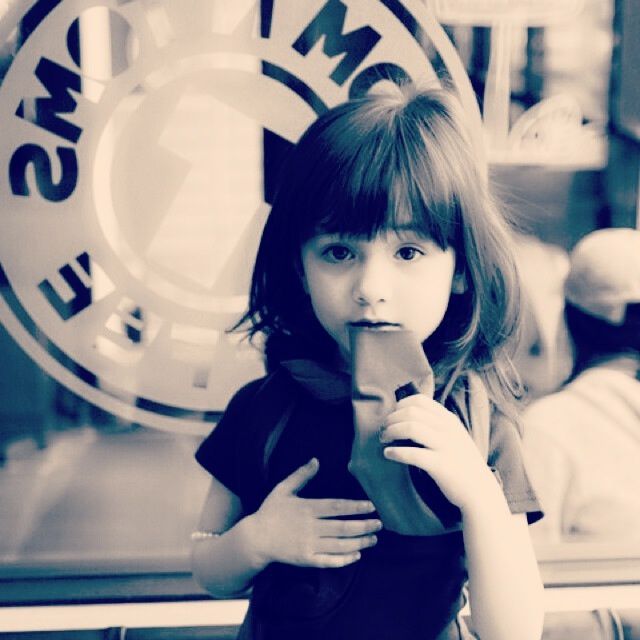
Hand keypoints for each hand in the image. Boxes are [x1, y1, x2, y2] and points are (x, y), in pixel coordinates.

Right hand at [247, 458, 380, 567]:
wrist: (256, 538)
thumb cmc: (271, 511)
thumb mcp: (283, 489)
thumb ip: (301, 475)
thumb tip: (316, 460)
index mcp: (307, 508)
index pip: (336, 507)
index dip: (355, 507)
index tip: (371, 506)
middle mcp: (310, 527)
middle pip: (343, 527)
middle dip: (364, 526)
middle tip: (379, 524)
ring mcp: (308, 545)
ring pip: (340, 545)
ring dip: (359, 543)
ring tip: (374, 539)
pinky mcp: (306, 560)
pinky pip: (329, 561)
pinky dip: (344, 559)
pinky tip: (356, 555)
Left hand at [380, 394, 496, 511]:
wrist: (480, 491)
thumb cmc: (461, 463)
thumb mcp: (454, 436)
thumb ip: (437, 423)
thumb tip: (408, 415)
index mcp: (449, 420)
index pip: (420, 400)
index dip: (401, 405)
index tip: (393, 416)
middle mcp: (448, 430)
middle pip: (411, 412)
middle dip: (392, 419)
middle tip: (383, 430)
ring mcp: (446, 446)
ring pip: (411, 428)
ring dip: (391, 432)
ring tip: (383, 440)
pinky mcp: (441, 465)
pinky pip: (414, 454)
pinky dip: (396, 452)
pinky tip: (388, 454)